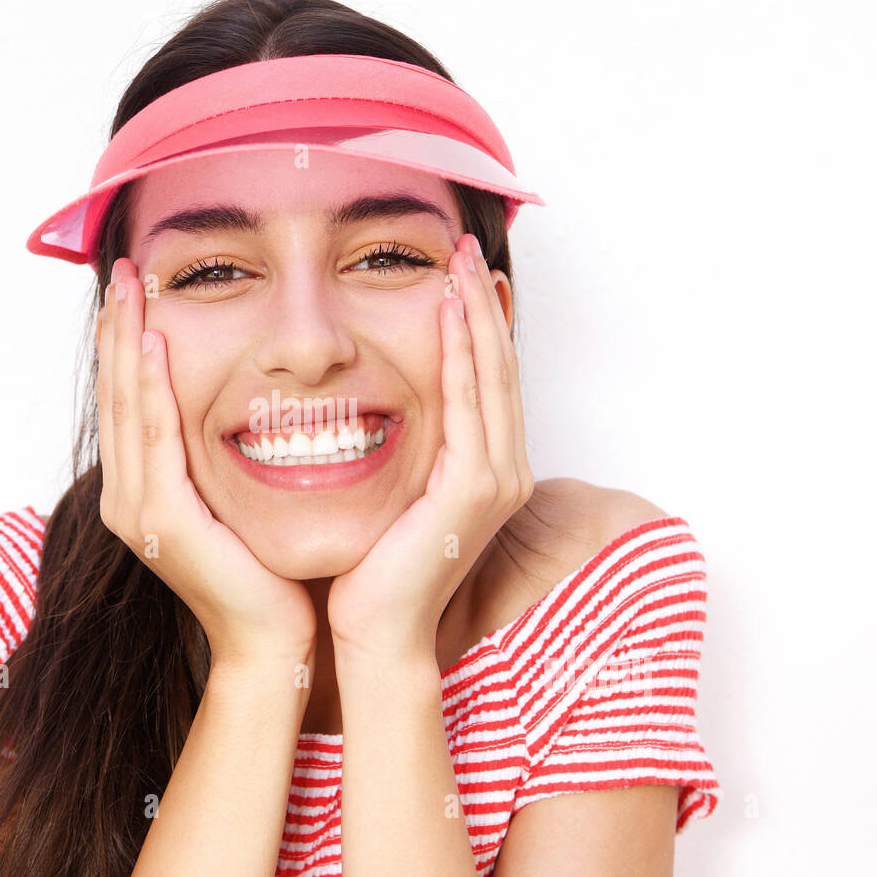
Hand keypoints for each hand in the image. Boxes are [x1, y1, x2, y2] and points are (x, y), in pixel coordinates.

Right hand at [97, 257, 316, 670]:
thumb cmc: (265, 570)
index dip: (123, 342)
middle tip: (121, 268)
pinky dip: (149, 387)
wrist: (272, 638)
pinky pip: (154, 438)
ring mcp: (137, 510)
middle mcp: (127, 497)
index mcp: (142, 490)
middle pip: (115, 395)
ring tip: (127, 287)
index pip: (128, 401)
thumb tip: (239, 406)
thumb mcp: (233, 500)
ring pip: (126, 407)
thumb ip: (217, 457)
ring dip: (124, 342)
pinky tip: (151, 342)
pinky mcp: (162, 520)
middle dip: (116, 328)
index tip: (132, 290)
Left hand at [327, 233, 534, 660]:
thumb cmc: (374, 568)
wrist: (375, 629)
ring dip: (476, 313)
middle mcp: (503, 471)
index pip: (485, 382)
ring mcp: (496, 479)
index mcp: (485, 472)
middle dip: (482, 303)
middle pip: (497, 368)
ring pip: (491, 376)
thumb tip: (376, 406)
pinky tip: (448, 309)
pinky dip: (462, 352)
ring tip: (459, 260)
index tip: (458, 274)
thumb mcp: (394, 494)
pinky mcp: (475, 488)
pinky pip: (470, 403)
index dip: (477, 324)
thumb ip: (405, 452)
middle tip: (464, 247)